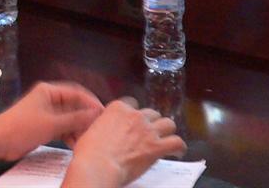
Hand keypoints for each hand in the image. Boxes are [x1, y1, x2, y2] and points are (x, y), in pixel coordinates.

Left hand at [0, 82, 102, 162]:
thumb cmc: (20, 128)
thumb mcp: (52, 124)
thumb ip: (75, 119)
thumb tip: (95, 113)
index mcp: (49, 91)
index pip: (77, 92)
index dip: (91, 102)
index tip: (102, 113)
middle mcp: (48, 99)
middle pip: (73, 106)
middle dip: (84, 117)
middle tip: (96, 128)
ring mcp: (45, 112)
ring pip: (68, 118)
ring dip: (76, 128)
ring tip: (86, 139)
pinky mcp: (42, 125)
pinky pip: (60, 127)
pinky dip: (68, 134)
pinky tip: (74, 143)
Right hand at [65, 99, 184, 187]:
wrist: (97, 166)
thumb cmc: (89, 153)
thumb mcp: (89, 130)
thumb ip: (101, 125)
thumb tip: (100, 130)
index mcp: (118, 109)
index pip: (132, 103)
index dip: (134, 113)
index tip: (133, 120)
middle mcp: (136, 116)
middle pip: (151, 113)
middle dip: (151, 122)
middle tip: (149, 133)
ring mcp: (148, 130)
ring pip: (168, 123)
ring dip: (167, 131)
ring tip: (166, 138)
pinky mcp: (157, 146)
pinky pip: (176, 142)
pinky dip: (179, 147)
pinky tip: (178, 151)